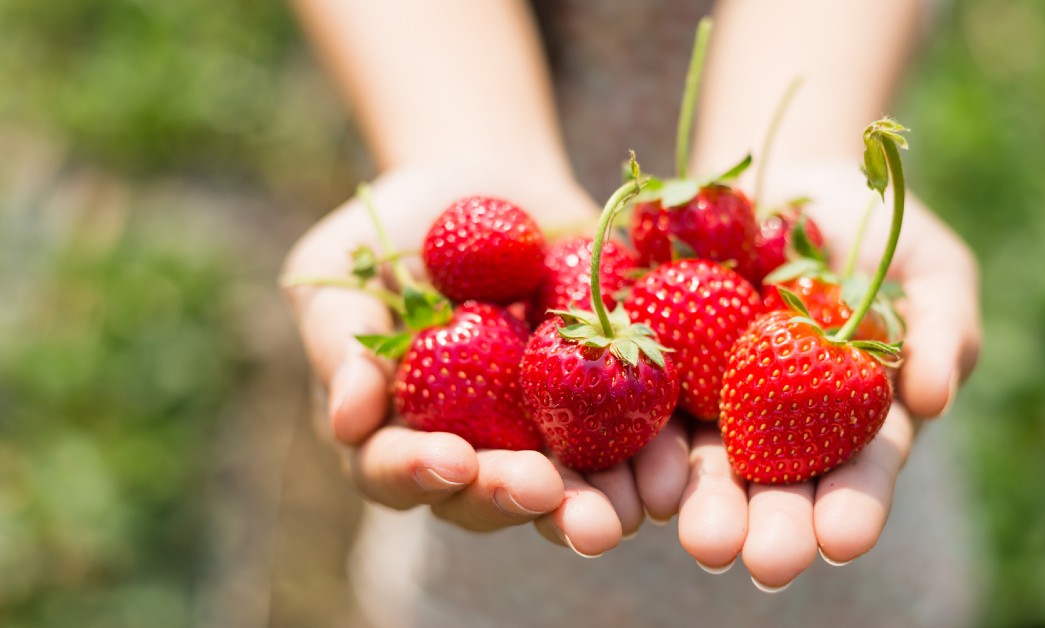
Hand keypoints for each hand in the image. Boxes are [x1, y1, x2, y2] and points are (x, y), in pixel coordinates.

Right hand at [281, 166, 690, 555]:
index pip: (398, 471)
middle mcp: (476, 451)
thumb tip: (348, 421)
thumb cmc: (396, 231)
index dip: (420, 472)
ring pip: (569, 490)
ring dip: (593, 507)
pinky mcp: (611, 404)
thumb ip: (343, 344)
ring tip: (617, 513)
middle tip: (543, 493)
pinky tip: (673, 470)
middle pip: (490, 497)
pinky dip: (656, 459)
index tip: (452, 458)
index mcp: (401, 432)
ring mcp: (546, 434)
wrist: (490, 185)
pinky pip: (638, 439)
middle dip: (516, 499)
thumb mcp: (345, 271)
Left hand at [676, 163, 980, 588]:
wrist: (785, 182)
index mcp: (849, 423)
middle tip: (767, 562)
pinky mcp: (657, 368)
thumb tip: (936, 400)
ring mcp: (713, 402)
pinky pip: (642, 409)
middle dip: (771, 528)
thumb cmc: (875, 234)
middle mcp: (778, 429)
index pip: (855, 475)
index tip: (842, 539)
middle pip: (774, 488)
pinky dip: (640, 445)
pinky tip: (639, 476)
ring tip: (702, 540)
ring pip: (702, 465)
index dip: (851, 509)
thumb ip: (942, 331)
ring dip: (701, 507)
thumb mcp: (929, 270)